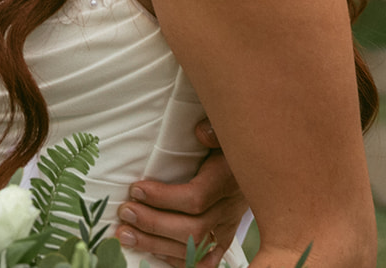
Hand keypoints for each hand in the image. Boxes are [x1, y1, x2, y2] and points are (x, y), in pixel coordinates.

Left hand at [115, 120, 247, 267]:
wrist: (260, 169)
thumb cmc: (231, 147)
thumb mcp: (226, 132)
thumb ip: (215, 130)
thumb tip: (200, 132)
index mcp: (228, 179)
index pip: (196, 198)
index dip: (163, 198)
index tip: (136, 189)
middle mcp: (229, 209)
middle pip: (192, 228)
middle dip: (153, 223)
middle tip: (125, 212)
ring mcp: (227, 228)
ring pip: (193, 248)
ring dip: (155, 244)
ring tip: (126, 234)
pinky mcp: (224, 240)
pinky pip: (205, 261)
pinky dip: (178, 261)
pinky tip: (154, 253)